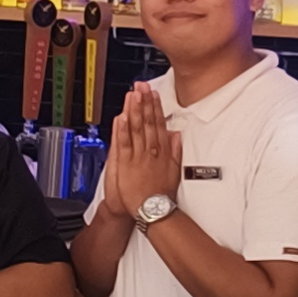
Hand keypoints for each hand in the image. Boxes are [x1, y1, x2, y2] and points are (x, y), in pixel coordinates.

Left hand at [113, 88, 183, 220]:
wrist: (152, 210)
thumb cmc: (161, 194)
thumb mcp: (174, 170)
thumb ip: (175, 151)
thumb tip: (176, 136)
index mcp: (162, 151)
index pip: (158, 124)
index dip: (155, 107)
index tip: (153, 94)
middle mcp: (150, 151)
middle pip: (147, 122)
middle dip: (144, 103)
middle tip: (142, 87)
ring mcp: (138, 156)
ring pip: (136, 129)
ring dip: (134, 110)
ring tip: (133, 95)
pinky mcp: (127, 164)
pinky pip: (124, 143)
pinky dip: (123, 129)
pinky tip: (121, 116)